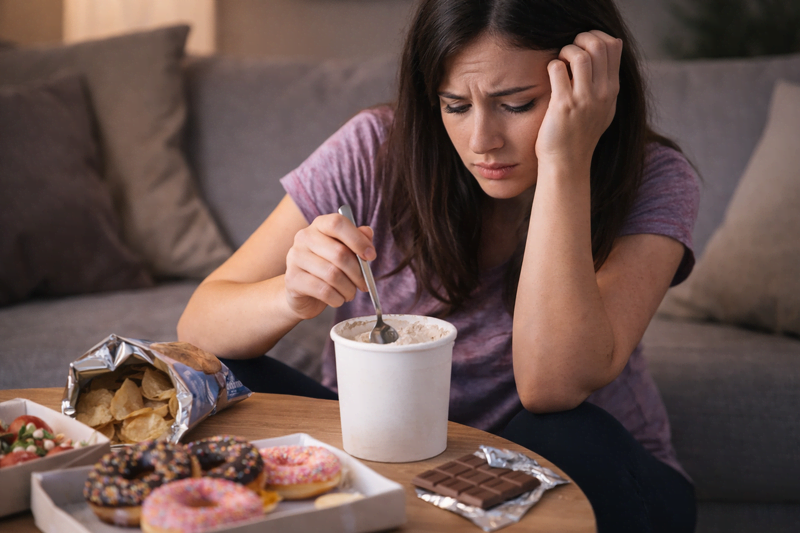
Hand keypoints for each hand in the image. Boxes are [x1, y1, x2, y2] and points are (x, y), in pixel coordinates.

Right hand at [283, 213, 374, 319]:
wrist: (301, 293)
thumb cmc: (327, 268)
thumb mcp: (344, 252)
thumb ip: (357, 240)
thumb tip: (368, 233)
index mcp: (319, 225)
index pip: (338, 223)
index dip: (358, 240)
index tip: (371, 256)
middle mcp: (304, 237)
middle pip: (339, 253)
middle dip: (358, 273)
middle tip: (364, 284)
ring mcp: (295, 257)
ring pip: (333, 274)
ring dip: (348, 289)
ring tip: (350, 293)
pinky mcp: (292, 279)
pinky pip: (323, 290)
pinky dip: (337, 298)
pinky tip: (338, 299)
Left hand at [535, 30, 622, 169]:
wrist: (567, 163)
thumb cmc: (579, 136)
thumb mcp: (602, 110)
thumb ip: (605, 85)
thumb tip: (607, 53)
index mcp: (611, 90)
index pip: (614, 46)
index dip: (596, 37)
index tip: (582, 45)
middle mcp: (602, 93)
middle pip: (599, 46)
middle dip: (580, 40)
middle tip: (567, 51)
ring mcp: (584, 99)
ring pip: (580, 55)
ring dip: (565, 52)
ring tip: (559, 63)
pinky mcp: (563, 106)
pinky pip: (557, 69)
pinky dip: (552, 66)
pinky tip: (550, 76)